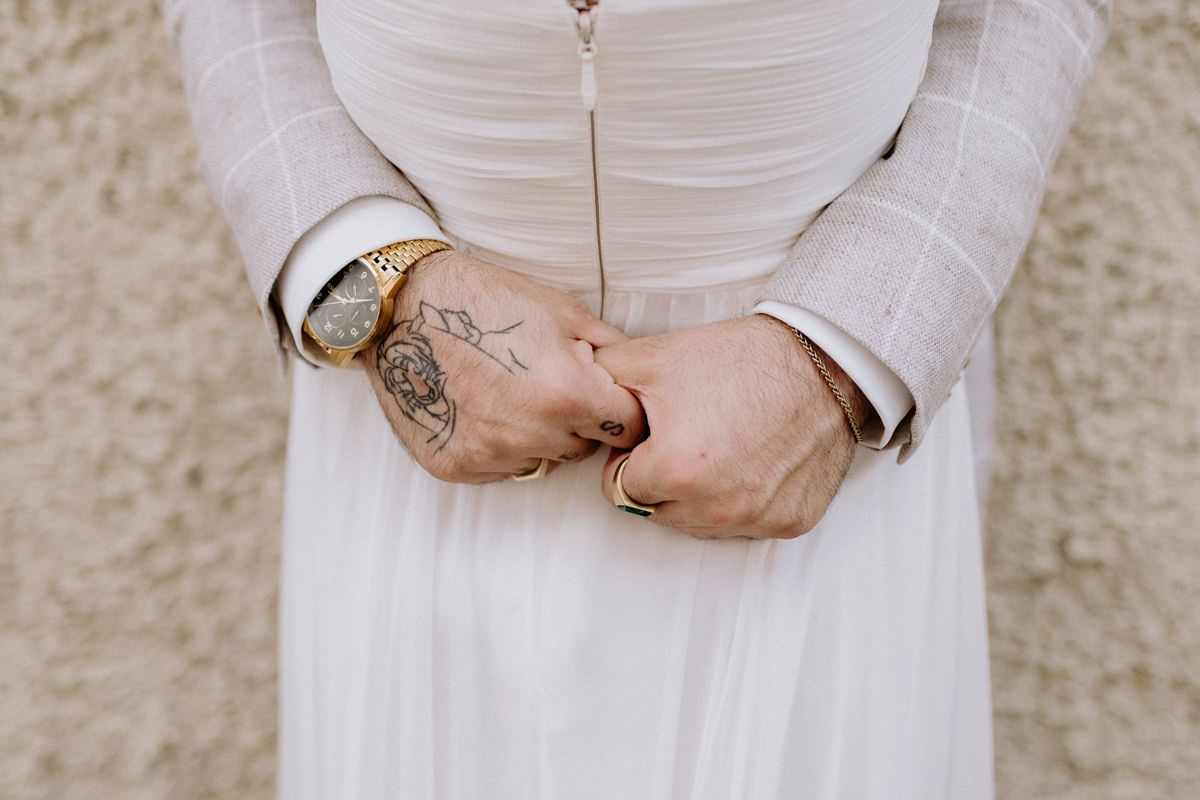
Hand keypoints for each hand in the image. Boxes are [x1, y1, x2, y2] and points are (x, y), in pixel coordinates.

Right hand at [361, 250, 645, 482]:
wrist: (406, 308)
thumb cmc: (490, 302)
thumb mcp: (566, 313)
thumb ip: (614, 354)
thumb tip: (641, 385)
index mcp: (569, 396)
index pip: (628, 429)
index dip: (619, 407)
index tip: (602, 391)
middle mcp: (532, 435)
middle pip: (584, 447)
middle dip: (577, 421)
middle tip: (546, 382)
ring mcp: (492, 455)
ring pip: (543, 458)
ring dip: (537, 434)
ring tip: (508, 390)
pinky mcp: (457, 466)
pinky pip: (501, 466)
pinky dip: (498, 443)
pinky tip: (480, 406)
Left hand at [595, 314, 870, 538]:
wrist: (821, 360)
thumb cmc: (738, 359)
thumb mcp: (652, 358)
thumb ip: (597, 382)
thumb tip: (566, 393)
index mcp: (674, 471)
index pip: (618, 488)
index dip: (630, 455)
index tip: (655, 430)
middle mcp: (715, 507)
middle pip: (656, 510)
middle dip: (661, 478)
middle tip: (689, 432)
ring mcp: (756, 518)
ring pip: (698, 523)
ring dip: (699, 493)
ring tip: (721, 442)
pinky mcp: (790, 522)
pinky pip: (745, 524)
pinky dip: (742, 499)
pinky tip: (753, 458)